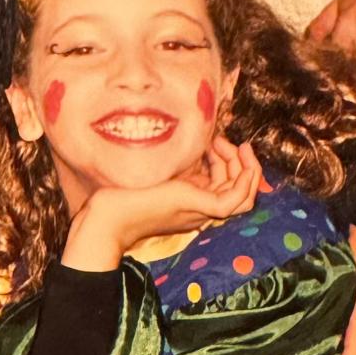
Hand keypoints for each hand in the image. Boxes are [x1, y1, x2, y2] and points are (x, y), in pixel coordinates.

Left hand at [63, 138, 261, 269]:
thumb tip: (197, 143)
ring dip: (246, 167)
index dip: (232, 164)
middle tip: (225, 140)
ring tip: (228, 144)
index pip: (230, 190)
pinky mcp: (199, 206)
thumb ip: (180, 165)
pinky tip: (238, 158)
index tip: (218, 141)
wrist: (109, 214)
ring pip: (245, 196)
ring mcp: (202, 211)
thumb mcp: (162, 173)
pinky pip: (237, 201)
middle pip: (242, 191)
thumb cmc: (128, 191)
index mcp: (194, 204)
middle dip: (242, 162)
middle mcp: (203, 211)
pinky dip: (246, 180)